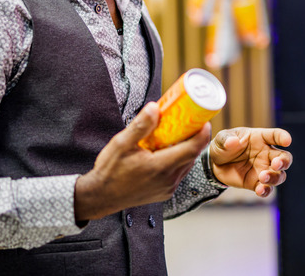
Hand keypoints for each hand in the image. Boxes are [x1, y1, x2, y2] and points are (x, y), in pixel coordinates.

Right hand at [74, 102, 210, 220]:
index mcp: (160, 167)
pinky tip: (168, 151)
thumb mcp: (121, 143)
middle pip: (192, 155)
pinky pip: (179, 173)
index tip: (204, 120)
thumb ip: (140, 126)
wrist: (101, 197)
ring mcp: (168, 188)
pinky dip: (178, 160)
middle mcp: (168, 180)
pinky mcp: (165, 193)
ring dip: (187, 149)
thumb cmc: (110, 170)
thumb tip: (155, 107)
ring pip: (186, 165)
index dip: (202, 134)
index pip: (192, 149)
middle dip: (195, 137)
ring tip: (178, 134)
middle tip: (190, 121)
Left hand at [209, 127, 292, 196]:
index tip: (287, 140)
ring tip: (263, 177)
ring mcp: (263, 169)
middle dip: (284, 161)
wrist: (215, 165)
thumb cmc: (223, 146)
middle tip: (276, 164)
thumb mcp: (221, 139)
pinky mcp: (257, 183)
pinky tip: (260, 190)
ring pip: (279, 175)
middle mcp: (266, 154)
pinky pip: (267, 189)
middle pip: (284, 157)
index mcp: (260, 138)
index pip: (276, 135)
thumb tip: (232, 142)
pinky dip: (266, 191)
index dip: (283, 137)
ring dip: (275, 177)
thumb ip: (226, 139)